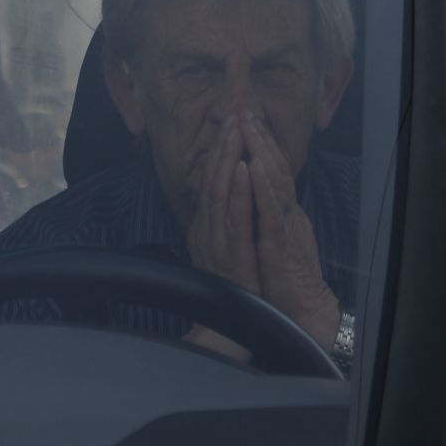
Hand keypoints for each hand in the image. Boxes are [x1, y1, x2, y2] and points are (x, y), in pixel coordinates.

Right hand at [184, 117, 259, 362]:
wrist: (228, 331)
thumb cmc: (233, 290)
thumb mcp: (224, 250)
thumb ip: (223, 225)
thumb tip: (226, 199)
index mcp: (205, 229)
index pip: (209, 181)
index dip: (219, 151)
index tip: (230, 123)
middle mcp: (206, 232)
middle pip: (211, 179)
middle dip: (223, 145)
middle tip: (234, 114)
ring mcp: (215, 243)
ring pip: (219, 192)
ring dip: (227, 158)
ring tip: (236, 130)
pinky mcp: (230, 256)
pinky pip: (233, 219)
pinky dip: (237, 191)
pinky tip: (241, 168)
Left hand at [242, 113, 339, 351]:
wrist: (303, 311)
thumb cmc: (285, 277)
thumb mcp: (274, 238)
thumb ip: (266, 215)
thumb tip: (254, 194)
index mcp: (282, 211)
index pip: (271, 170)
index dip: (260, 144)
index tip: (246, 118)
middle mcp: (286, 213)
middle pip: (274, 168)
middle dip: (259, 137)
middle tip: (245, 109)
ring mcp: (284, 227)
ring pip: (274, 182)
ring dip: (262, 152)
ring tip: (249, 126)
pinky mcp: (280, 245)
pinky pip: (271, 212)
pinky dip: (263, 188)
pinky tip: (255, 167)